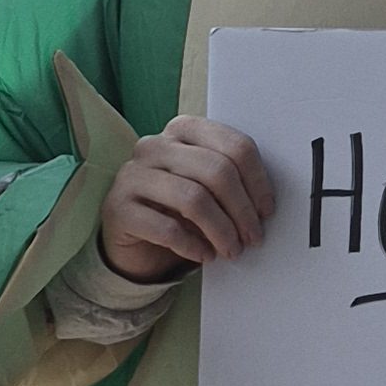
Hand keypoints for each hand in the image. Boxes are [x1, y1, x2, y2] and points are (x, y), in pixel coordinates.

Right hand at [97, 118, 272, 277]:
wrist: (130, 235)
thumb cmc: (175, 208)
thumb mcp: (205, 187)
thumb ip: (230, 183)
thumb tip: (263, 209)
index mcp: (183, 130)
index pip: (234, 145)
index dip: (258, 181)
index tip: (266, 211)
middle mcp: (155, 146)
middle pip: (216, 170)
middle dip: (242, 210)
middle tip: (253, 237)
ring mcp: (133, 175)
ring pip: (193, 198)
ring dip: (221, 230)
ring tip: (231, 250)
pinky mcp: (119, 208)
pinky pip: (166, 228)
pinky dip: (193, 246)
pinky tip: (204, 255)